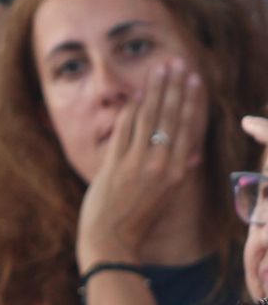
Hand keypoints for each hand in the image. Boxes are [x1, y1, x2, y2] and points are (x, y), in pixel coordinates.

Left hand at [76, 59, 207, 269]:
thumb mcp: (166, 196)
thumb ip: (179, 171)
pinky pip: (124, 130)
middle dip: (174, 86)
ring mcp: (138, 164)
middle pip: (171, 116)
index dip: (191, 100)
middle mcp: (162, 164)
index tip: (193, 79)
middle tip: (176, 63)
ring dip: (154, 90)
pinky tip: (135, 94)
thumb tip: (193, 155)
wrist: (111, 241)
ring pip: (149, 118)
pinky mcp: (115, 166)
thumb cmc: (138, 220)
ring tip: (159, 69)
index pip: (188, 127)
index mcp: (179, 171)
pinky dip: (130, 110)